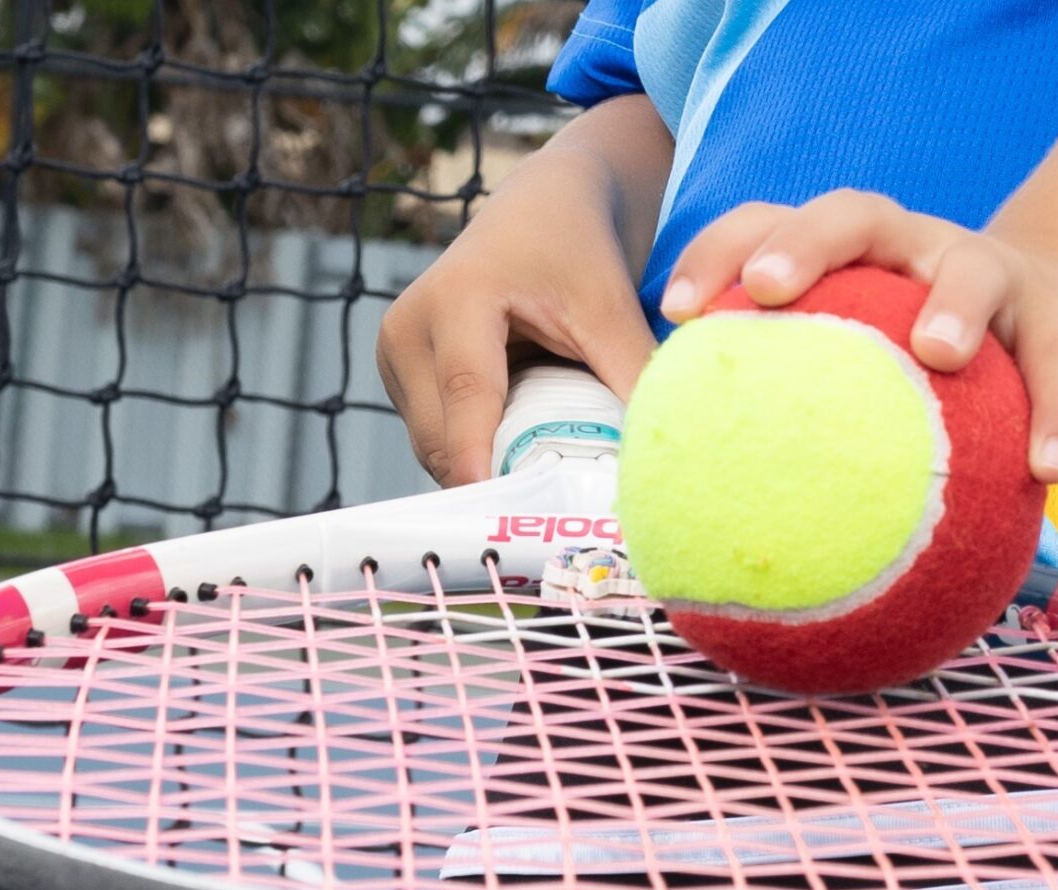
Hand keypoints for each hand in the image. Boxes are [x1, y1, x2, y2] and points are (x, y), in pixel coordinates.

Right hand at [377, 151, 658, 486]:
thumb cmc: (577, 245)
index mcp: (455, 301)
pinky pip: (438, 436)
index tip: (508, 520)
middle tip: (556, 516)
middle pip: (444, 438)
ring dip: (487, 466)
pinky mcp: (405, 372)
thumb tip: (659, 459)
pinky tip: (523, 448)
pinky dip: (479, 450)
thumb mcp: (611, 307)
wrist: (547, 202)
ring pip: (437, 447)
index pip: (467, 400)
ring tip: (547, 475)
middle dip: (496, 479)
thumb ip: (634, 376)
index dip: (485, 465)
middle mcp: (408, 329)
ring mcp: (398, 353)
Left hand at [656, 190, 1057, 483]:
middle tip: (769, 289)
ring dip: (953, 304)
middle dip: (805, 243)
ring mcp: (992, 271)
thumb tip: (711, 531)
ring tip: (939, 352)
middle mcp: (914, 245)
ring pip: (972, 268)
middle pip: (855, 215)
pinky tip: (1050, 471)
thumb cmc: (932, 377)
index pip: (770, 226)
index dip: (718, 254)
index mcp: (850, 255)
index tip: (678, 313)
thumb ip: (805, 424)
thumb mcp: (870, 380)